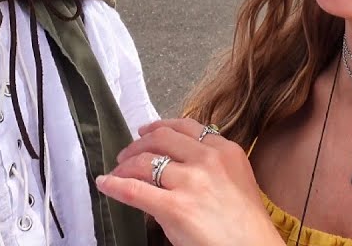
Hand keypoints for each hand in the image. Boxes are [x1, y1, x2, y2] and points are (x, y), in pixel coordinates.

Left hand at [96, 118, 282, 245]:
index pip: (186, 126)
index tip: (146, 130)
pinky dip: (115, 185)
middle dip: (137, 144)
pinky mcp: (175, 207)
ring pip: (144, 162)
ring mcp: (191, 182)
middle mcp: (208, 160)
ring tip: (116, 172)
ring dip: (124, 166)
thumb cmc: (245, 224)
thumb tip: (174, 166)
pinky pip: (134, 190)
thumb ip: (209, 166)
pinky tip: (105, 184)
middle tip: (126, 154)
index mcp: (225, 151)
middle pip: (161, 138)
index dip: (159, 126)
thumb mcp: (235, 181)